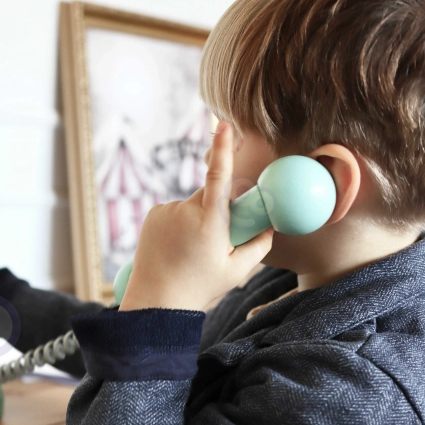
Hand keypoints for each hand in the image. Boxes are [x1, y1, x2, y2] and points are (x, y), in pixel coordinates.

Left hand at [119, 121, 273, 311]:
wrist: (156, 300)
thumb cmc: (200, 287)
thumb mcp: (237, 271)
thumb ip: (259, 244)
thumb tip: (271, 224)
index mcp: (210, 221)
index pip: (219, 176)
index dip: (223, 148)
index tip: (223, 124)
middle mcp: (186, 210)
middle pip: (209, 195)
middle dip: (216, 209)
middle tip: (213, 241)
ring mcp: (166, 211)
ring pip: (191, 205)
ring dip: (196, 219)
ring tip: (189, 250)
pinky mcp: (153, 214)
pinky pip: (174, 211)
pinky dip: (178, 222)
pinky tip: (174, 246)